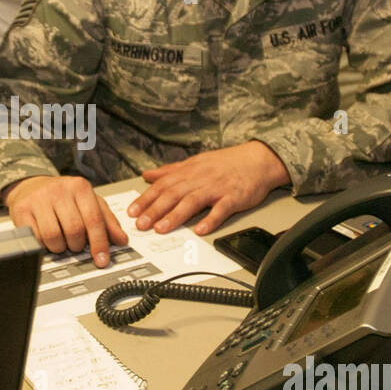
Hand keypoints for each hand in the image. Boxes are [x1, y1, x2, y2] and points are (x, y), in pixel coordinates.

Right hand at [2, 175, 128, 265]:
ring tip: (60, 241)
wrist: (31, 186)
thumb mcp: (88, 202)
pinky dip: (42, 244)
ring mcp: (39, 199)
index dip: (99, 243)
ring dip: (59, 247)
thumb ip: (107, 221)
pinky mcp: (22, 210)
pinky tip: (45, 238)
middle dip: (76, 245)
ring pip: (53, 236)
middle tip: (75, 244)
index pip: (94, 220)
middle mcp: (59, 190)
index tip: (102, 260)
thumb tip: (122, 240)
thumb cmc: (62, 196)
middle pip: (74, 230)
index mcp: (80, 187)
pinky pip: (35, 238)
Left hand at [127, 141, 290, 235]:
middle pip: (174, 194)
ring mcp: (217, 188)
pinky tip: (200, 230)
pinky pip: (221, 209)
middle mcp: (200, 178)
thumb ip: (170, 171)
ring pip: (193, 201)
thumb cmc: (226, 163)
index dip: (146, 199)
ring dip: (176, 216)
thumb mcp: (195, 162)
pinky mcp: (234, 197)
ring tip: (161, 229)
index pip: (163, 185)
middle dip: (155, 210)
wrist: (258, 159)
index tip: (132, 212)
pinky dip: (211, 220)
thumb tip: (148, 175)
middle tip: (141, 224)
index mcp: (189, 171)